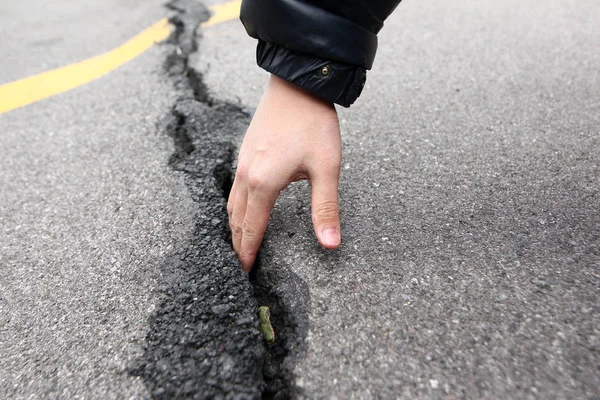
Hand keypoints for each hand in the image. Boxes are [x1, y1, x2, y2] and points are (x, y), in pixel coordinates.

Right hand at [228, 75, 341, 270]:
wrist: (296, 84)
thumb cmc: (313, 124)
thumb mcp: (326, 169)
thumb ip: (326, 209)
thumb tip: (331, 244)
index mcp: (263, 183)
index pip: (251, 228)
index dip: (248, 252)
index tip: (244, 272)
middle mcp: (246, 175)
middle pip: (235, 219)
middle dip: (237, 244)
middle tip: (239, 264)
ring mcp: (242, 162)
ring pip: (231, 203)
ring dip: (233, 226)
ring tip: (238, 243)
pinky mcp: (245, 151)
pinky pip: (233, 188)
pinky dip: (234, 207)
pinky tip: (242, 208)